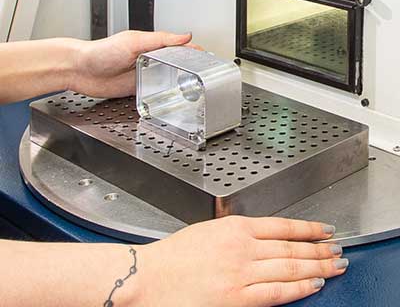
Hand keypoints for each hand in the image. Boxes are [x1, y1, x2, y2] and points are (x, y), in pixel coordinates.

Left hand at [69, 31, 193, 97]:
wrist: (80, 71)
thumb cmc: (101, 52)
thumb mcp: (133, 41)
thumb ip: (159, 39)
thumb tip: (184, 35)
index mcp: (151, 46)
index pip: (178, 48)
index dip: (193, 52)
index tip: (207, 57)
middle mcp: (149, 61)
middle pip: (176, 65)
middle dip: (190, 69)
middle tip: (205, 75)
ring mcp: (145, 76)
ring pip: (167, 80)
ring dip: (179, 83)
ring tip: (194, 87)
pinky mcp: (138, 89)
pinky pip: (156, 93)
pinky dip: (165, 95)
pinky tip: (173, 97)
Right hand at [134, 216, 346, 306]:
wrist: (151, 277)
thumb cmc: (175, 254)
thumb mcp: (210, 231)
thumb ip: (238, 233)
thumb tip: (264, 237)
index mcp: (235, 228)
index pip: (282, 226)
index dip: (308, 229)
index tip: (324, 230)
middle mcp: (242, 248)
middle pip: (292, 247)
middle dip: (319, 248)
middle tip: (338, 248)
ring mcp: (241, 273)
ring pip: (290, 268)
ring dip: (317, 266)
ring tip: (335, 265)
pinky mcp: (237, 298)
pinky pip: (276, 293)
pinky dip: (298, 288)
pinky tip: (313, 284)